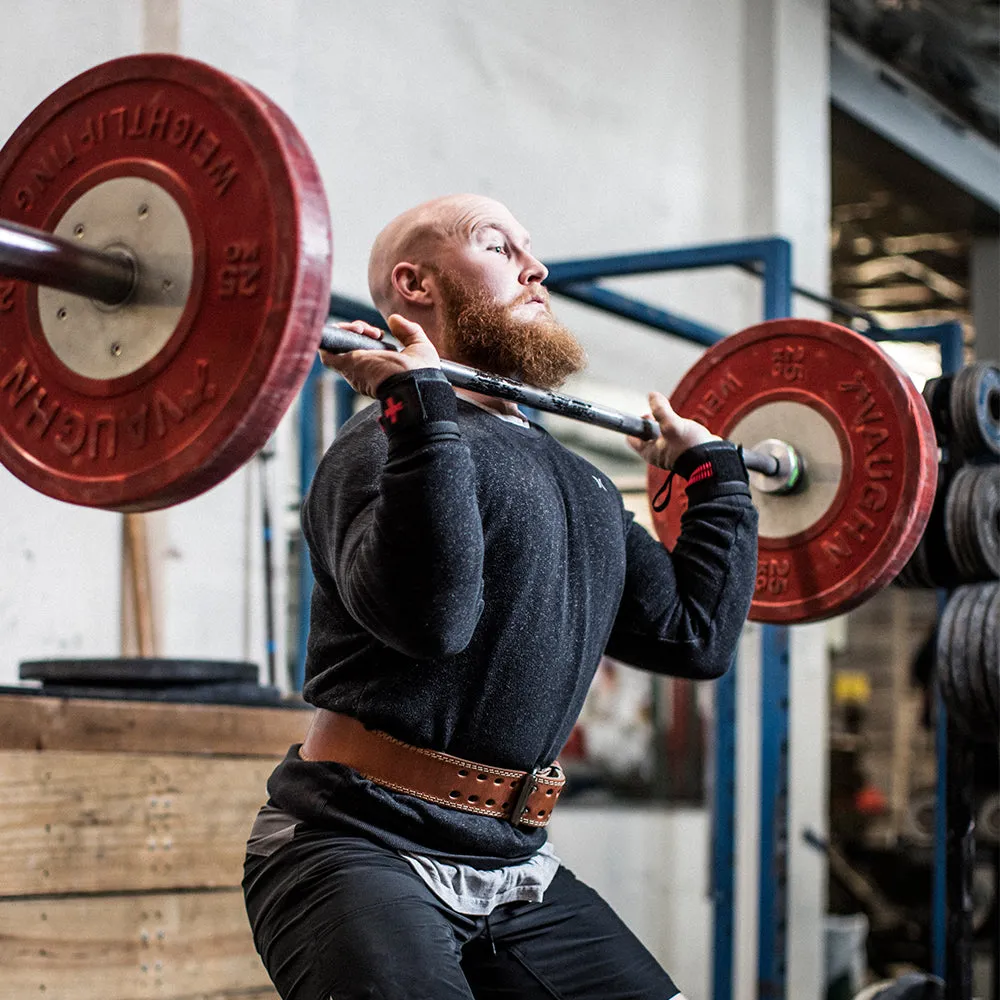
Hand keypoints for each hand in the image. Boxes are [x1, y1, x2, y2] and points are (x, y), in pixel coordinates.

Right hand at [319, 315, 441, 397]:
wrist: (414, 382)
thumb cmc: (422, 372)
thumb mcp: (420, 346)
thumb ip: (409, 331)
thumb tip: (394, 319)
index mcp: (378, 369)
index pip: (363, 350)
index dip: (367, 336)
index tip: (379, 333)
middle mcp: (363, 371)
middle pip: (349, 345)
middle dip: (358, 330)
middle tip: (372, 331)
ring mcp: (352, 368)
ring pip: (338, 344)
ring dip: (348, 330)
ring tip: (364, 329)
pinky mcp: (345, 365)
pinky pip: (327, 348)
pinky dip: (336, 334)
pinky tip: (355, 330)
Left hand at [627, 391, 719, 469]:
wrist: (713, 458)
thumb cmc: (690, 447)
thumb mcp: (672, 424)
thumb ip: (660, 410)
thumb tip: (652, 396)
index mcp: (649, 452)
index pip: (632, 438)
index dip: (636, 424)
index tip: (646, 415)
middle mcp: (657, 453)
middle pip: (647, 434)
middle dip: (651, 421)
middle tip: (659, 414)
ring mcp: (669, 451)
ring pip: (660, 434)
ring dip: (664, 423)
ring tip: (671, 418)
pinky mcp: (681, 449)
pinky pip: (673, 435)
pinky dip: (675, 428)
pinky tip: (681, 424)